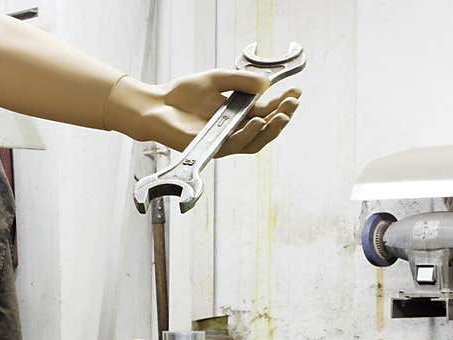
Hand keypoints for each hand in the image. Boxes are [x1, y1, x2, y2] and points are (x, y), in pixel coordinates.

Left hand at [106, 70, 300, 156]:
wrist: (157, 105)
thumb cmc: (182, 94)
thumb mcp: (216, 79)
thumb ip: (240, 81)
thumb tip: (266, 84)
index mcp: (236, 115)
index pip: (266, 112)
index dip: (282, 104)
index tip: (296, 91)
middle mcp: (233, 130)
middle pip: (266, 130)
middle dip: (282, 118)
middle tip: (293, 104)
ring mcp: (223, 141)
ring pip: (255, 142)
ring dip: (270, 130)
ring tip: (282, 116)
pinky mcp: (212, 148)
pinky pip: (235, 144)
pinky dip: (249, 134)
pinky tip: (258, 121)